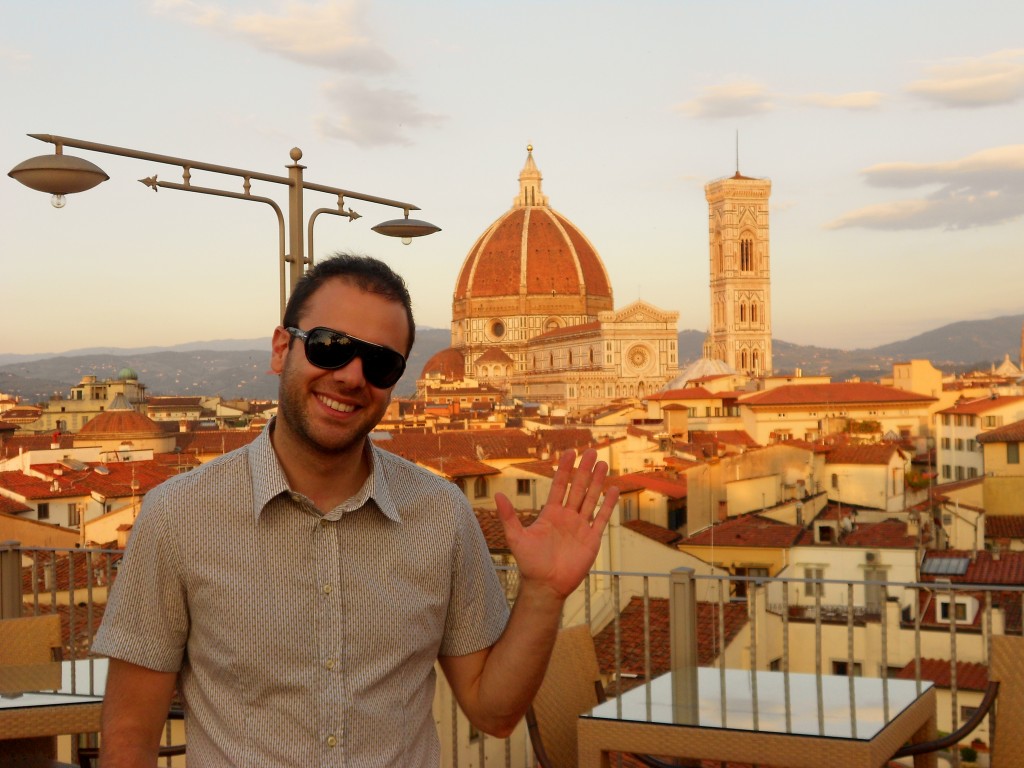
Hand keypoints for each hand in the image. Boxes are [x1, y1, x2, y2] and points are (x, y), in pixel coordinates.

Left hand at [494, 449, 618, 599]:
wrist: (546, 586)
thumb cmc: (530, 563)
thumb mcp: (516, 537)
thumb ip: (508, 516)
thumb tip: (498, 495)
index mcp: (550, 513)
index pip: (559, 486)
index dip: (564, 469)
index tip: (569, 452)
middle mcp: (567, 517)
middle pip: (577, 488)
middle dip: (584, 470)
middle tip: (590, 451)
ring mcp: (580, 527)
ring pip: (591, 499)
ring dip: (597, 482)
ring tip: (603, 464)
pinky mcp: (591, 539)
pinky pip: (601, 518)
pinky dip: (608, 504)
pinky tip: (613, 489)